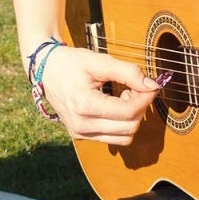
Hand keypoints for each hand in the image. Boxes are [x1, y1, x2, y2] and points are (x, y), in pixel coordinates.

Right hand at [40, 45, 161, 144]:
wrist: (46, 71)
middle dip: (140, 107)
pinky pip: (113, 138)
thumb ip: (128, 72)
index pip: (129, 111)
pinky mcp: (81, 136)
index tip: (150, 84)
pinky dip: (121, 124)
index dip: (146, 98)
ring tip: (124, 97)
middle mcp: (82, 125)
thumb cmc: (71, 63)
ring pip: (124, 138)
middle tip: (136, 88)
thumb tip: (152, 86)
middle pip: (130, 127)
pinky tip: (115, 106)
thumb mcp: (99, 61)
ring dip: (132, 118)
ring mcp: (80, 133)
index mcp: (85, 105)